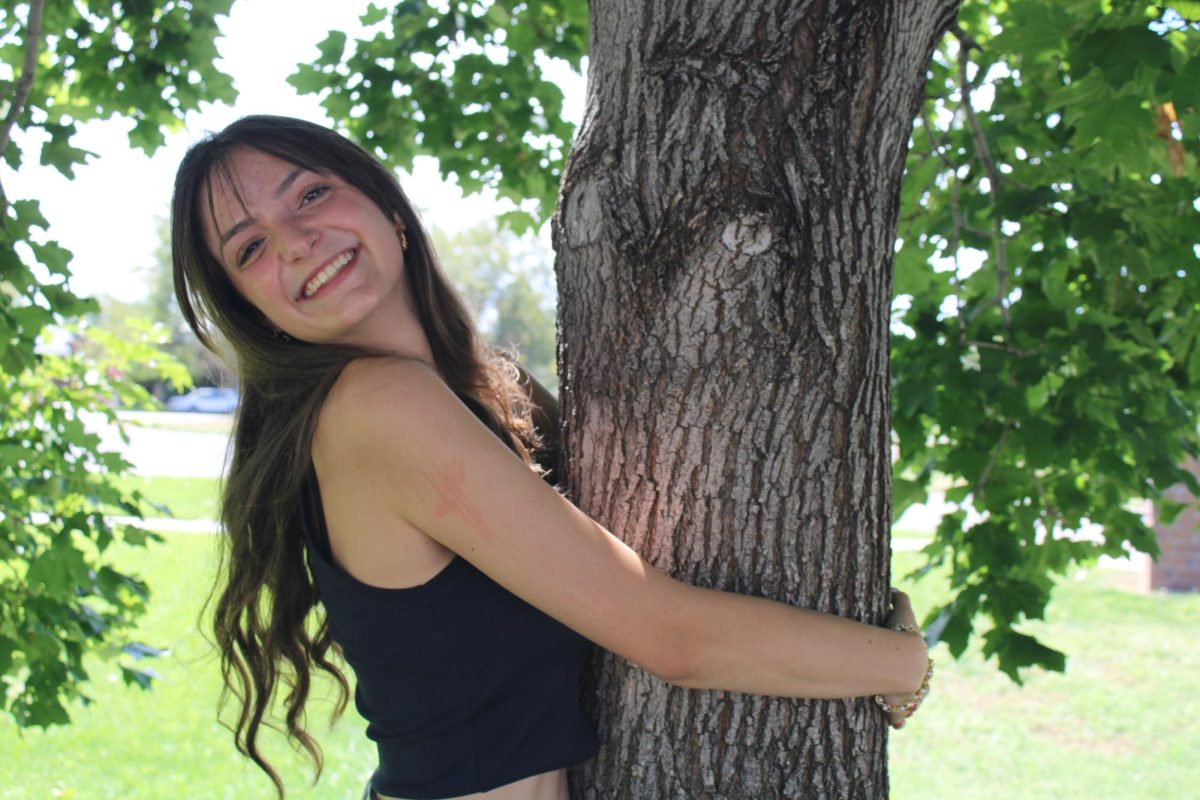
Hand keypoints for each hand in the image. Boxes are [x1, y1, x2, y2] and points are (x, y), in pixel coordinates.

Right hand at [879, 589, 930, 729]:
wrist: (902, 660)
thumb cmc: (901, 637)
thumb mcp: (902, 614)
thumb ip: (900, 600)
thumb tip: (894, 590)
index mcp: (921, 660)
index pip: (922, 665)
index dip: (916, 667)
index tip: (907, 668)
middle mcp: (919, 681)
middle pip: (919, 688)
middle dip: (914, 690)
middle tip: (902, 690)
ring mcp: (908, 696)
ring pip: (909, 704)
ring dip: (904, 706)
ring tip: (895, 708)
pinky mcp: (896, 707)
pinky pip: (898, 717)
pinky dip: (897, 721)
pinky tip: (896, 724)